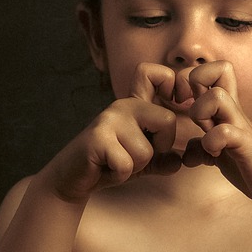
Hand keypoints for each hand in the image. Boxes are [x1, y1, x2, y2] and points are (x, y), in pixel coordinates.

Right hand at [38, 87, 180, 202]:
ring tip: (116, 162)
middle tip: (137, 154)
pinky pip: (127, 165)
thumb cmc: (109, 164)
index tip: (176, 103)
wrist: (72, 177)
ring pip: (146, 152)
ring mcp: (109, 120)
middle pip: (167, 121)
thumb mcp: (143, 162)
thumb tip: (179, 160)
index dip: (173, 83)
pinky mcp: (98, 138)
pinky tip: (106, 169)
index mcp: (136, 104)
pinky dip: (120, 175)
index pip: (155, 74)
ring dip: (135, 167)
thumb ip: (163, 160)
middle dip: (160, 147)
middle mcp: (123, 106)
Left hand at [177, 61, 251, 208]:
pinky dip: (211, 143)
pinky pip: (224, 132)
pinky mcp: (246, 146)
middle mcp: (235, 111)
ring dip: (201, 114)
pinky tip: (214, 154)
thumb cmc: (251, 167)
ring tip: (204, 133)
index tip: (182, 103)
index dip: (189, 78)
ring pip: (217, 96)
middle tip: (191, 112)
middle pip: (219, 67)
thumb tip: (185, 154)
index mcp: (228, 109)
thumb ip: (203, 148)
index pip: (213, 69)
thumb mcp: (221, 154)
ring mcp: (242, 126)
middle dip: (194, 85)